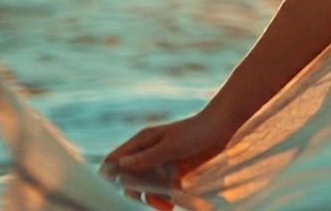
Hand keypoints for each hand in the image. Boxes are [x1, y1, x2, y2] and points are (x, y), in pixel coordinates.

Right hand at [101, 109, 234, 208]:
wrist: (221, 127)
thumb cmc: (195, 131)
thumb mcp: (170, 146)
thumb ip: (146, 157)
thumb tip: (121, 166)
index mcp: (141, 142)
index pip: (114, 160)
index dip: (109, 176)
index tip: (116, 190)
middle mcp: (147, 152)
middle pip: (129, 178)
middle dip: (136, 193)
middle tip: (148, 201)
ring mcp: (160, 161)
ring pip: (147, 185)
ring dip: (153, 197)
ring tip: (165, 206)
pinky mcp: (174, 169)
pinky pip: (164, 186)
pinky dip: (167, 195)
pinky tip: (174, 202)